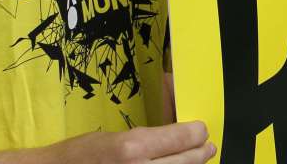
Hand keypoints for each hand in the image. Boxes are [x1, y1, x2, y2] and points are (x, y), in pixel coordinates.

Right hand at [44, 122, 214, 163]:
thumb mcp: (115, 136)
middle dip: (201, 152)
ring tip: (197, 160)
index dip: (198, 132)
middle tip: (208, 147)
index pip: (184, 137)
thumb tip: (176, 126)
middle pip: (188, 161)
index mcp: (132, 148)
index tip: (201, 130)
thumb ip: (148, 136)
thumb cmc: (78, 155)